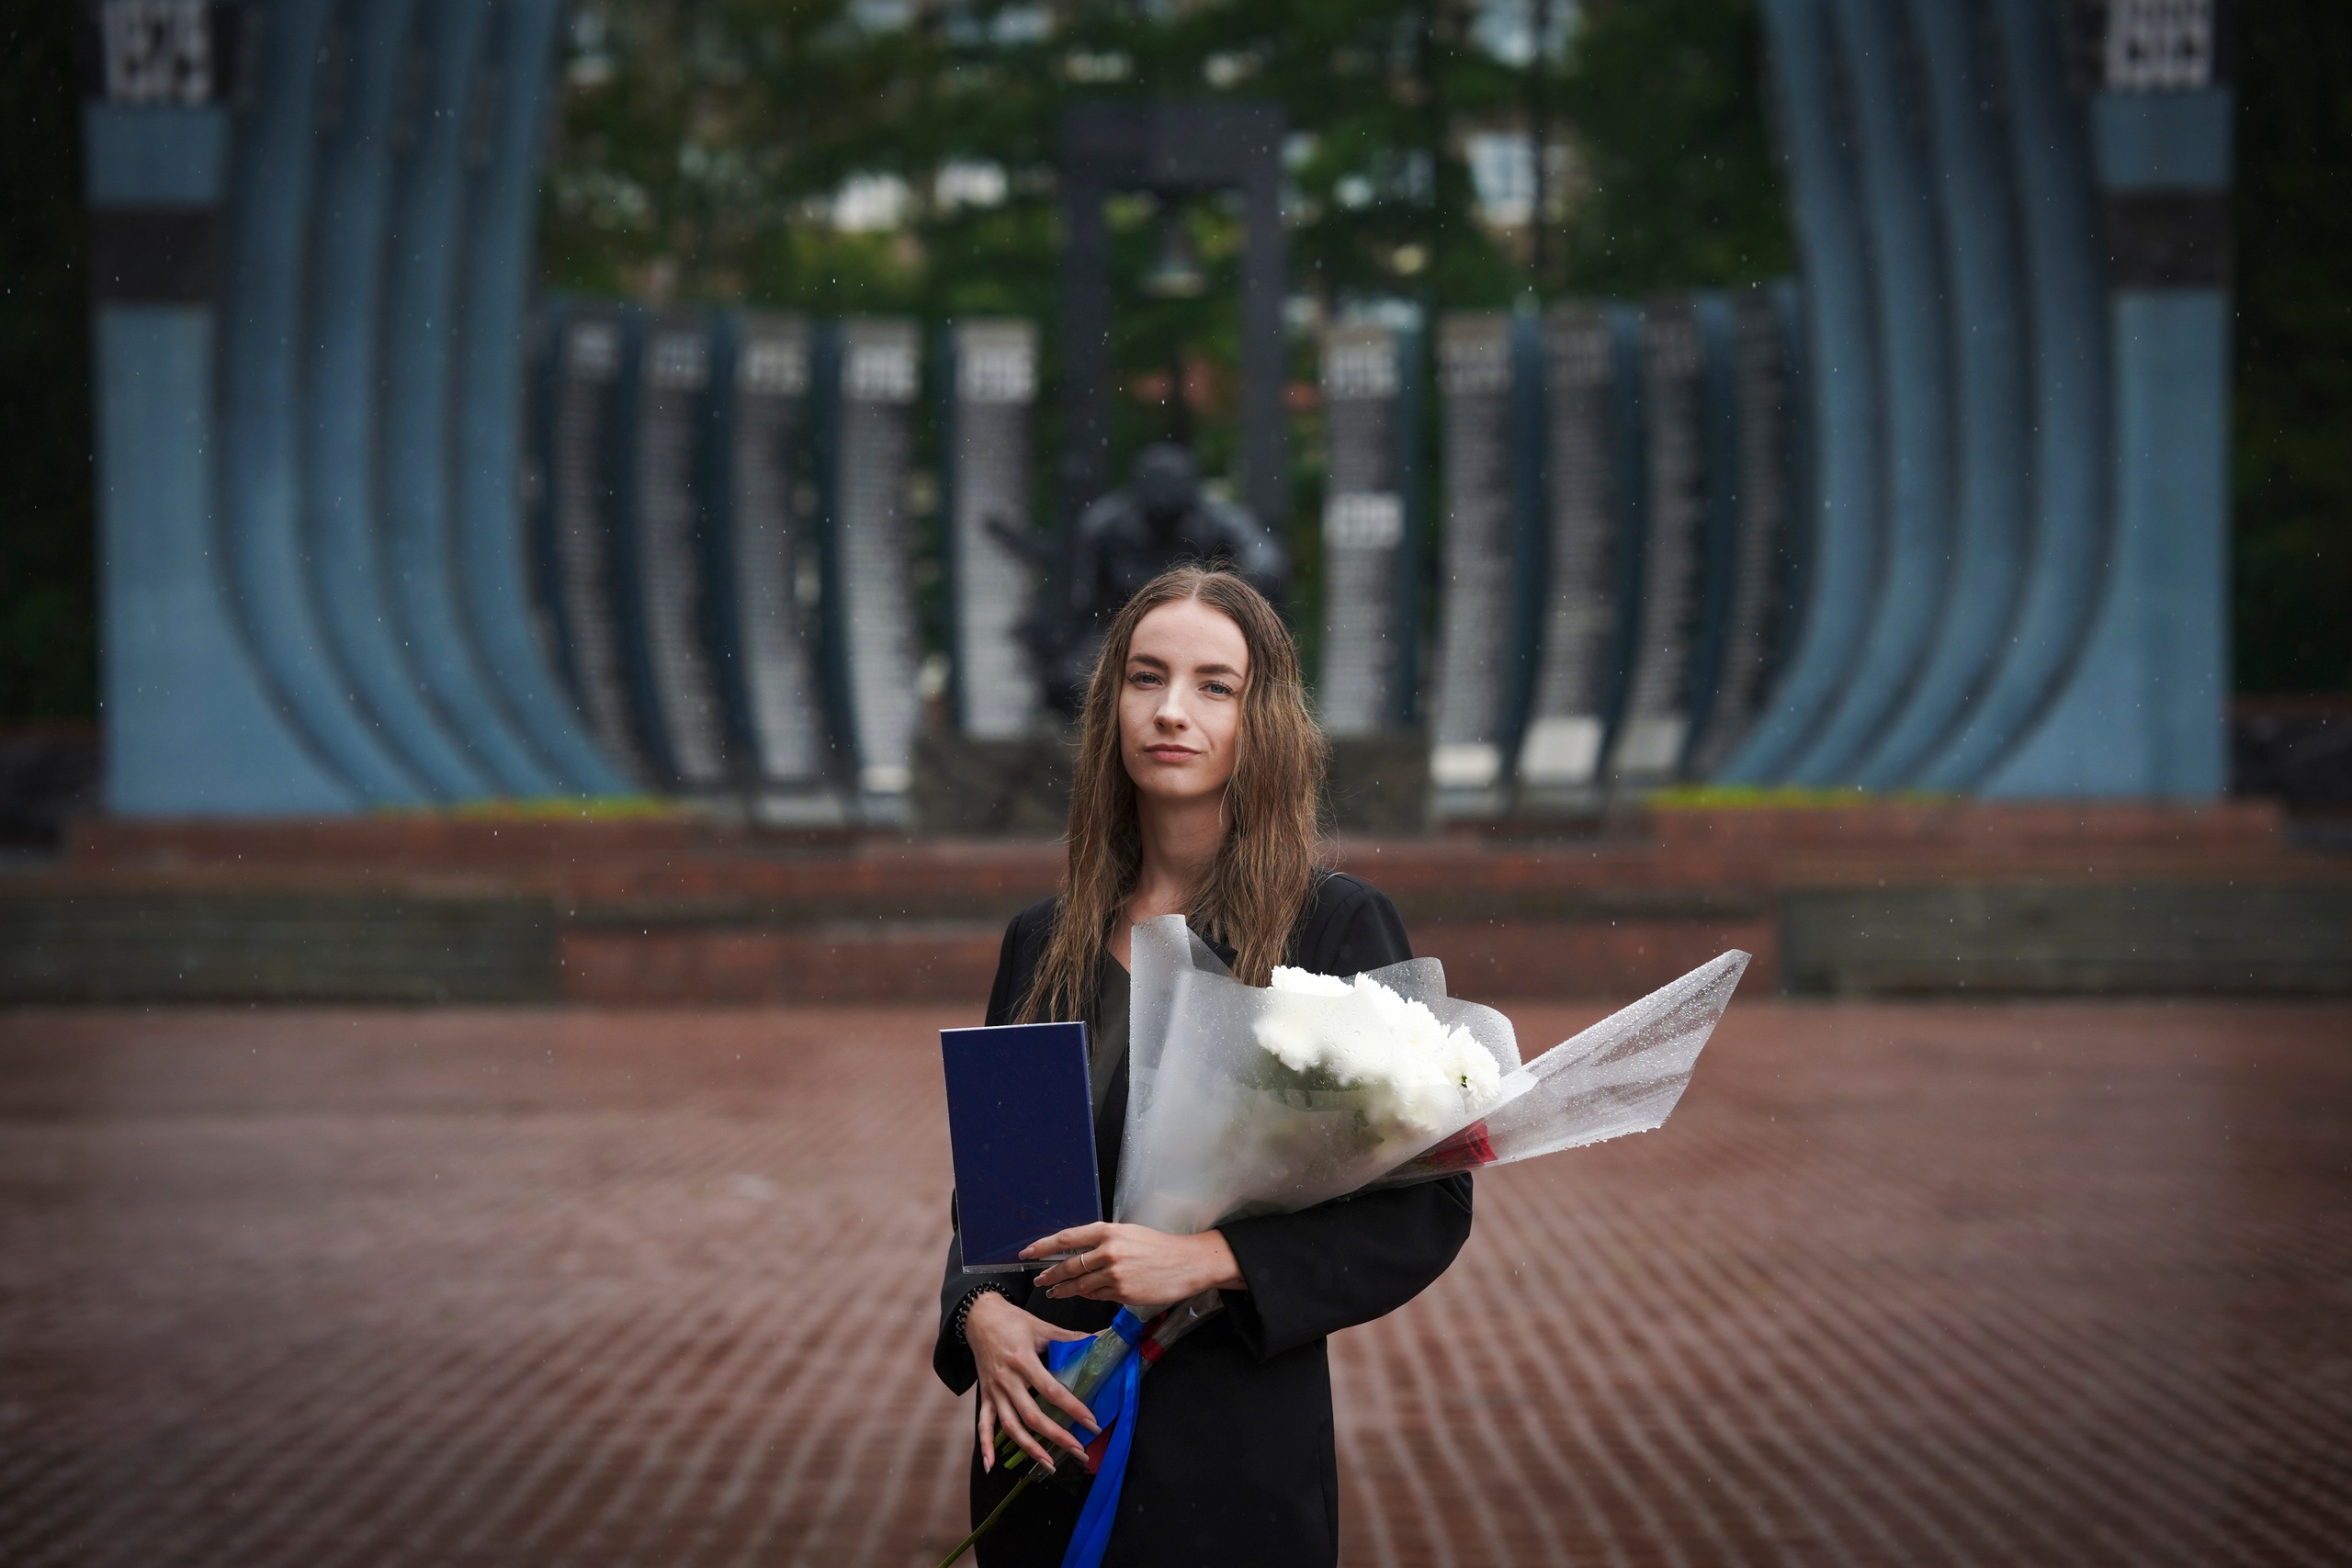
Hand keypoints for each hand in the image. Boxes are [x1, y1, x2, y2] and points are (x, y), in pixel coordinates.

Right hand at [965, 1292, 1098, 1474]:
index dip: (1073, 1408)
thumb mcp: (1042, 1327)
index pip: (1051, 1391)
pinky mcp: (984, 1396)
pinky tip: (990, 1466)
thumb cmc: (1012, 1321)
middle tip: (1079, 1451)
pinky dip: (985, 1446)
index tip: (1091, 1422)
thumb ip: (1069, 1338)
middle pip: (1033, 1416)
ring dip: (1030, 1449)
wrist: (979, 1317)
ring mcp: (994, 1391)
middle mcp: (1007, 1380)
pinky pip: (983, 1424)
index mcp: (1023, 1361)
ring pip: (1011, 1427)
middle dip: (1057, 1437)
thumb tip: (1099, 1339)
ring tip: (1049, 1464)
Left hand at [1023, 1223, 1245, 1311]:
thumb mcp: (1129, 1233)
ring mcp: (1115, 1274)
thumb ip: (1104, 1241)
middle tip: (1038, 1280)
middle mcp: (1109, 1251)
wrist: (1188, 1262)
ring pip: (1080, 1285)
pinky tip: (1080, 1295)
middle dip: (1049, 1274)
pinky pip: (1096, 1296)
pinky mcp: (1122, 1293)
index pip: (1067, 1238)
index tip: (1028, 1253)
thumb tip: (1079, 1252)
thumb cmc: (1160, 1246)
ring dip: (1063, 1289)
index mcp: (1109, 1231)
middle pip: (1069, 1265)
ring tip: (1053, 1292)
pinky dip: (1085, 1296)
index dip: (1043, 1246)